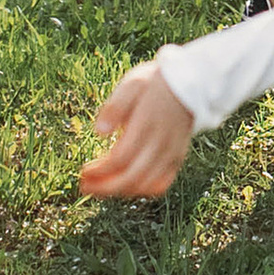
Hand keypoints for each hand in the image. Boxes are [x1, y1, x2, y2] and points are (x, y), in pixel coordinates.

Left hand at [81, 62, 194, 196]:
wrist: (190, 83)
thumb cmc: (155, 83)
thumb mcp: (131, 84)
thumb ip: (114, 107)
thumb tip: (99, 131)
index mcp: (147, 124)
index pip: (120, 158)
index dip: (99, 170)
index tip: (83, 171)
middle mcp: (161, 143)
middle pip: (131, 177)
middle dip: (105, 187)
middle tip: (85, 186)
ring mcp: (172, 153)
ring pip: (146, 184)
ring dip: (120, 191)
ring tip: (100, 188)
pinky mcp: (178, 158)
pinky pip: (162, 184)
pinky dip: (142, 190)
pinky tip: (126, 185)